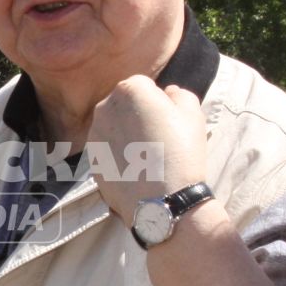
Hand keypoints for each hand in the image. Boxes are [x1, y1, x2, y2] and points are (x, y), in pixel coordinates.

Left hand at [87, 76, 208, 218]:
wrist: (162, 200)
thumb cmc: (181, 153)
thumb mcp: (193, 114)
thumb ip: (179, 93)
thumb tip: (167, 91)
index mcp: (129, 90)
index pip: (143, 85)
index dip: (159, 102)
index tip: (168, 121)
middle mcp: (104, 108)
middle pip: (124, 105)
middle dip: (138, 115)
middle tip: (158, 139)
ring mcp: (94, 135)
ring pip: (114, 127)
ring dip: (127, 135)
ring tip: (148, 157)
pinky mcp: (92, 159)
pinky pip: (108, 150)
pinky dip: (119, 155)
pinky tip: (137, 170)